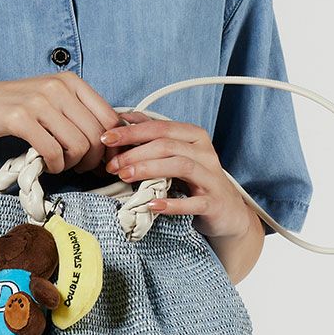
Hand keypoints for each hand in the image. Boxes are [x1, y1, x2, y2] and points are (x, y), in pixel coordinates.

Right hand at [0, 72, 124, 175]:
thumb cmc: (15, 109)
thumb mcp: (52, 101)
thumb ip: (79, 114)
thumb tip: (112, 142)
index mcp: (71, 81)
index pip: (110, 118)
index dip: (111, 146)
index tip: (102, 161)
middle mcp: (57, 86)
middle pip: (97, 135)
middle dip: (93, 160)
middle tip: (80, 169)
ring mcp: (38, 101)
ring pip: (78, 145)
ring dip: (72, 164)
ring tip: (60, 164)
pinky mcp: (19, 118)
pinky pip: (53, 152)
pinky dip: (54, 166)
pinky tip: (46, 165)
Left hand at [100, 110, 255, 240]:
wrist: (227, 213)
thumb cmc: (195, 182)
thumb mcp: (175, 156)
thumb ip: (152, 139)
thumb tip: (121, 122)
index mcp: (194, 136)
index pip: (160, 127)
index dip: (131, 131)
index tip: (106, 137)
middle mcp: (205, 153)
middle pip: (167, 145)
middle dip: (135, 152)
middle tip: (112, 164)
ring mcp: (211, 177)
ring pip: (180, 165)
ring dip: (148, 170)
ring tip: (125, 177)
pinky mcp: (214, 203)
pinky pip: (193, 202)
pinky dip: (171, 203)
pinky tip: (151, 205)